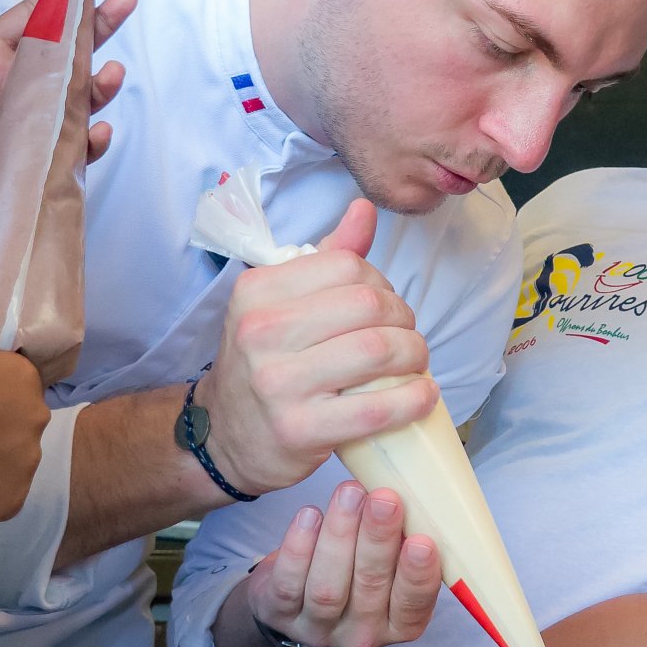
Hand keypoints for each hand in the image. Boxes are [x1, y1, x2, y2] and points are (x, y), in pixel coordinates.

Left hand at [0, 0, 135, 244]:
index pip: (32, 15)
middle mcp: (11, 87)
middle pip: (66, 48)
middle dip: (97, 23)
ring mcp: (26, 124)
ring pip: (76, 95)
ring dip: (99, 82)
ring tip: (112, 71)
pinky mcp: (32, 161)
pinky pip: (73, 148)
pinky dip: (89, 141)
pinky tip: (97, 131)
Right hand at [198, 201, 437, 494]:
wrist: (224, 435)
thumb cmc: (265, 363)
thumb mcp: (280, 305)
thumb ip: (325, 258)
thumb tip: (364, 211)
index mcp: (256, 291)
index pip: (346, 266)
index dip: (381, 282)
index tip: (385, 306)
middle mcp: (260, 331)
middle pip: (367, 305)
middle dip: (405, 319)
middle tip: (408, 337)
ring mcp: (277, 383)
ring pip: (376, 351)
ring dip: (415, 355)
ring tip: (417, 363)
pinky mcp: (297, 429)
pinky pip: (375, 408)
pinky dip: (413, 400)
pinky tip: (422, 396)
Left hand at [243, 483, 440, 646]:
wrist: (296, 598)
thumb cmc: (354, 571)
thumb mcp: (386, 565)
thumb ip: (401, 542)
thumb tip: (415, 496)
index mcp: (398, 624)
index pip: (413, 606)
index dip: (418, 575)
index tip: (422, 541)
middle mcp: (361, 634)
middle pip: (370, 588)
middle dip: (378, 540)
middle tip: (384, 499)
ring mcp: (317, 627)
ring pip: (328, 587)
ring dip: (340, 536)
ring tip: (349, 494)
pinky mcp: (280, 613)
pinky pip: (289, 583)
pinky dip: (299, 547)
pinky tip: (309, 515)